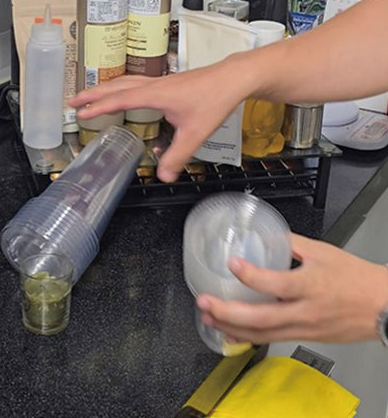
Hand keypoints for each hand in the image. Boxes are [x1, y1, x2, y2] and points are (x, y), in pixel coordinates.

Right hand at [70, 61, 247, 182]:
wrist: (233, 78)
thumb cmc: (215, 99)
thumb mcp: (195, 133)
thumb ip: (177, 156)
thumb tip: (163, 175)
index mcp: (155, 94)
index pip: (119, 100)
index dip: (98, 106)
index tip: (81, 112)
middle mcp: (153, 85)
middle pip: (115, 86)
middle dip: (92, 93)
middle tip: (73, 101)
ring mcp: (159, 82)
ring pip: (124, 82)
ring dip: (105, 88)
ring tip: (91, 95)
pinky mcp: (166, 83)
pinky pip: (135, 83)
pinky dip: (120, 87)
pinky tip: (123, 95)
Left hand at [197, 234, 387, 343]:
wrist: (384, 306)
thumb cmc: (357, 279)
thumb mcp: (323, 251)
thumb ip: (290, 242)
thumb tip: (265, 235)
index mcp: (311, 285)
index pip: (277, 283)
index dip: (251, 275)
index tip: (232, 264)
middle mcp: (306, 311)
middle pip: (262, 317)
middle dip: (228, 312)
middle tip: (205, 302)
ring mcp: (304, 328)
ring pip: (263, 333)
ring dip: (231, 327)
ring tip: (208, 316)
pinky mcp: (304, 337)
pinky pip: (271, 340)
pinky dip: (247, 338)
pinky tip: (229, 333)